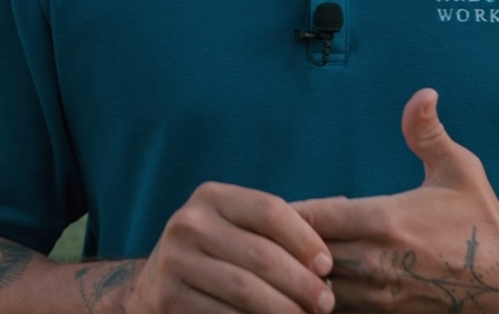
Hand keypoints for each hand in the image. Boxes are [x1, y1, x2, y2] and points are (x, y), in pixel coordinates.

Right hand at [126, 181, 334, 313]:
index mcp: (211, 196)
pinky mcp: (169, 299)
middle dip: (300, 282)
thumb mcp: (240, 225)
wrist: (153, 286)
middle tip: (326, 303)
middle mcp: (189, 223)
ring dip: (283, 309)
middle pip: (260, 254)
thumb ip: (285, 219)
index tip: (327, 265)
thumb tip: (345, 206)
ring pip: (244, 290)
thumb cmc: (217, 251)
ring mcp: (174, 262)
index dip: (303, 237)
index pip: (269, 210)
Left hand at [293, 89, 498, 313]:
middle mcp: (374, 261)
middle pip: (306, 253)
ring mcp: (378, 296)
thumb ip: (428, 131)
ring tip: (307, 256)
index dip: (292, 212)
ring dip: (308, 271)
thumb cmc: (480, 220)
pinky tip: (331, 281)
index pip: (312, 216)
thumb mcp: (459, 168)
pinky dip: (327, 297)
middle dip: (293, 242)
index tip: (285, 207)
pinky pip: (338, 311)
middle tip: (289, 232)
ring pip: (318, 287)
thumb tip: (424, 92)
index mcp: (384, 219)